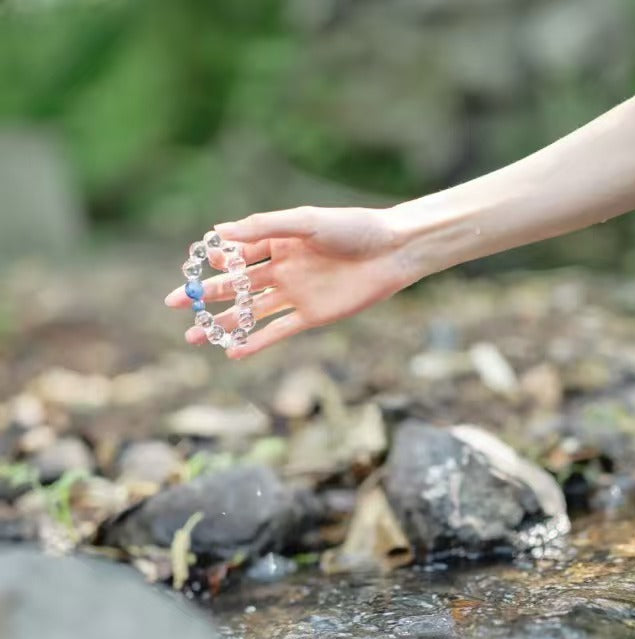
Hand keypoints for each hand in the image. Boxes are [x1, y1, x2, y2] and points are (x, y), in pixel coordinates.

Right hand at [164, 206, 410, 358]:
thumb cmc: (353, 229)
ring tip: (193, 337)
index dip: (211, 262)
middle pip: (235, 286)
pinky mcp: (311, 317)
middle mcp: (282, 269)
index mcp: (278, 242)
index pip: (236, 254)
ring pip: (250, 313)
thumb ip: (262, 228)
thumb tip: (218, 233)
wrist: (393, 253)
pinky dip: (255, 343)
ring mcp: (295, 294)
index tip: (188, 268)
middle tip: (172, 304)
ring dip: (222, 324)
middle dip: (203, 296)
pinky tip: (232, 352)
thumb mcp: (305, 222)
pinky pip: (277, 332)